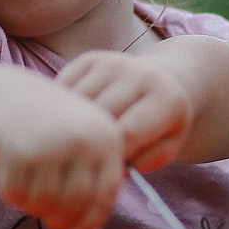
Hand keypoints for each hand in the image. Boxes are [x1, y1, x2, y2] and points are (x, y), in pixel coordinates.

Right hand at [0, 85, 126, 228]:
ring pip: (43, 202)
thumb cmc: (52, 132)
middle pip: (74, 203)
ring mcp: (51, 143)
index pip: (106, 194)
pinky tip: (12, 177)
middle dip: (59, 221)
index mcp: (108, 138)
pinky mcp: (19, 149)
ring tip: (31, 191)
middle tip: (50, 222)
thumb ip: (91, 183)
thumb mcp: (83, 146)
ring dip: (33, 207)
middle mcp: (83, 139)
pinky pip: (16, 194)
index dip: (90, 225)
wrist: (10, 95)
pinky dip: (11, 195)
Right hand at [55, 50, 190, 171]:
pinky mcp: (90, 59)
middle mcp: (139, 74)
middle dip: (90, 142)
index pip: (127, 133)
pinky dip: (62, 108)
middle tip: (85, 159)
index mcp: (165, 98)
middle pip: (100, 116)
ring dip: (72, 125)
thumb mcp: (167, 145)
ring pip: (79, 103)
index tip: (105, 169)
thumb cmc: (160, 123)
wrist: (160, 80)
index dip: (111, 156)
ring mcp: (112, 62)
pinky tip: (68, 122)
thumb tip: (116, 169)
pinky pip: (65, 88)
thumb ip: (146, 160)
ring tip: (74, 143)